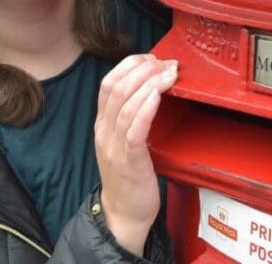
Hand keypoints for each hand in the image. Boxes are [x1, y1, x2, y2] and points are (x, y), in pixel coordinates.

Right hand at [95, 54, 177, 254]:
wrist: (124, 215)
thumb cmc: (130, 176)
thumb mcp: (125, 140)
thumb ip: (131, 116)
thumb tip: (152, 87)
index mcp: (103, 124)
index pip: (108, 83)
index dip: (130, 64)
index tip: (152, 57)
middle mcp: (104, 131)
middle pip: (117, 88)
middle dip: (144, 69)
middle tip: (167, 63)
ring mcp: (114, 146)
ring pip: (125, 104)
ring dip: (150, 83)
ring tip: (169, 73)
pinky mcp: (129, 161)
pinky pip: (134, 130)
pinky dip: (145, 108)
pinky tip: (157, 96)